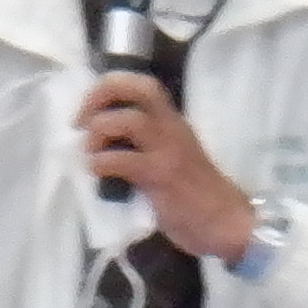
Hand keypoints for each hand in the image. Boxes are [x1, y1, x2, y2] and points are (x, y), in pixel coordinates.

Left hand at [76, 74, 256, 260]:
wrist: (226, 223)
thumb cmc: (196, 195)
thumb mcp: (174, 156)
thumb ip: (146, 144)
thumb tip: (102, 141)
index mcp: (172, 121)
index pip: (142, 85)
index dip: (108, 87)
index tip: (89, 110)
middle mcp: (171, 128)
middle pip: (135, 89)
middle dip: (100, 97)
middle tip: (80, 122)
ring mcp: (168, 151)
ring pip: (127, 120)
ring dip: (98, 132)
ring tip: (90, 152)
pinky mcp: (162, 177)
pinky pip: (123, 160)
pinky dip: (100, 163)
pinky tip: (96, 172)